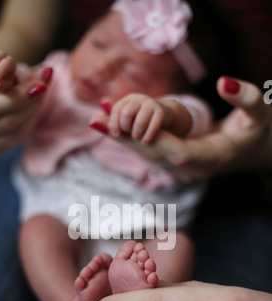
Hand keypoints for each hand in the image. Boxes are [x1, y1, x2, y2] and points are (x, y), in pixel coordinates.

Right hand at [0, 23, 52, 157]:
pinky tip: (34, 104)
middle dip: (30, 102)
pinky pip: (13, 140)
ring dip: (32, 111)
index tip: (41, 81)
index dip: (19, 96)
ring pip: (13, 134)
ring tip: (40, 89)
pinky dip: (27, 122)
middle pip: (7, 123)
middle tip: (45, 81)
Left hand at [90, 78, 271, 182]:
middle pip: (154, 156)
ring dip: (121, 138)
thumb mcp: (259, 113)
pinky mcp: (174, 163)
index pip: (178, 153)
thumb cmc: (256, 131)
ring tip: (95, 120)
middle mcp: (193, 169)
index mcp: (211, 158)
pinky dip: (129, 138)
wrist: (250, 151)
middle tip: (96, 121)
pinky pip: (148, 151)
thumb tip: (224, 82)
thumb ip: (246, 98)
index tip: (125, 126)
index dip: (152, 140)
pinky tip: (108, 125)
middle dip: (125, 139)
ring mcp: (182, 169)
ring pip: (147, 155)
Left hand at [104, 93, 168, 143]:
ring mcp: (150, 104)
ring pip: (140, 121)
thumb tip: (90, 122)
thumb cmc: (139, 121)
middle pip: (126, 114)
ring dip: (136, 133)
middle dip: (126, 128)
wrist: (163, 116)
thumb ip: (109, 123)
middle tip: (129, 135)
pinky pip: (153, 125)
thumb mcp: (125, 122)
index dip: (113, 123)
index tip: (116, 134)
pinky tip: (145, 142)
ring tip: (137, 139)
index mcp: (127, 100)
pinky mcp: (161, 112)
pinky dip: (148, 136)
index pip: (116, 110)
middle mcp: (138, 99)